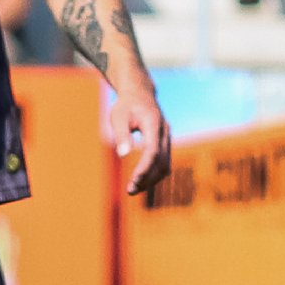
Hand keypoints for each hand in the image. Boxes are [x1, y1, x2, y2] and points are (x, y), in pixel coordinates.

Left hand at [106, 78, 172, 195]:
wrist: (139, 94)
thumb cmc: (126, 105)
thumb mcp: (118, 116)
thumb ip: (121, 134)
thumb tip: (123, 155)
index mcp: (154, 123)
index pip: (153, 150)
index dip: (145, 167)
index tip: (134, 180)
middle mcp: (165, 132)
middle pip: (162, 161)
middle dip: (148, 178)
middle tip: (130, 190)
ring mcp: (167, 138)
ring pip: (165, 164)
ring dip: (152, 179)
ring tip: (133, 189)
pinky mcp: (165, 143)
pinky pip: (164, 162)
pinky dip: (154, 173)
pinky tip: (141, 181)